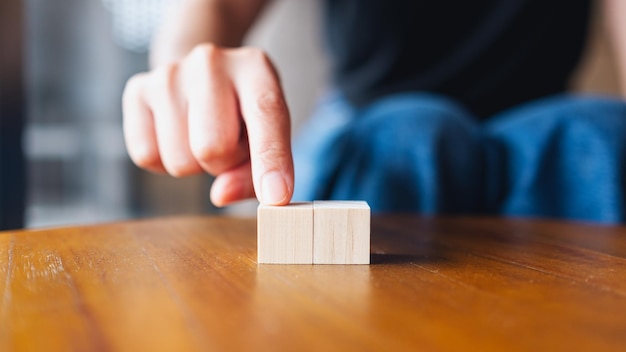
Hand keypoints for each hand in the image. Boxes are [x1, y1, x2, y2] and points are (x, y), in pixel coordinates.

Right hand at [122, 44, 293, 206]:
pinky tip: (176, 135)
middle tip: (228, 144)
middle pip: (213, 148)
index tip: (276, 197)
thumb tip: (221, 195)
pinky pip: (147, 156)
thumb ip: (255, 171)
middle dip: (223, 164)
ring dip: (195, 164)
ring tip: (202, 133)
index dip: (271, 159)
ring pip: (180, 160)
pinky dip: (163, 161)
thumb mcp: (266, 135)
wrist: (198, 76)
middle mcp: (211, 61)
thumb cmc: (241, 114)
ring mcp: (169, 73)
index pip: (266, 114)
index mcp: (255, 67)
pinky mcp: (137, 90)